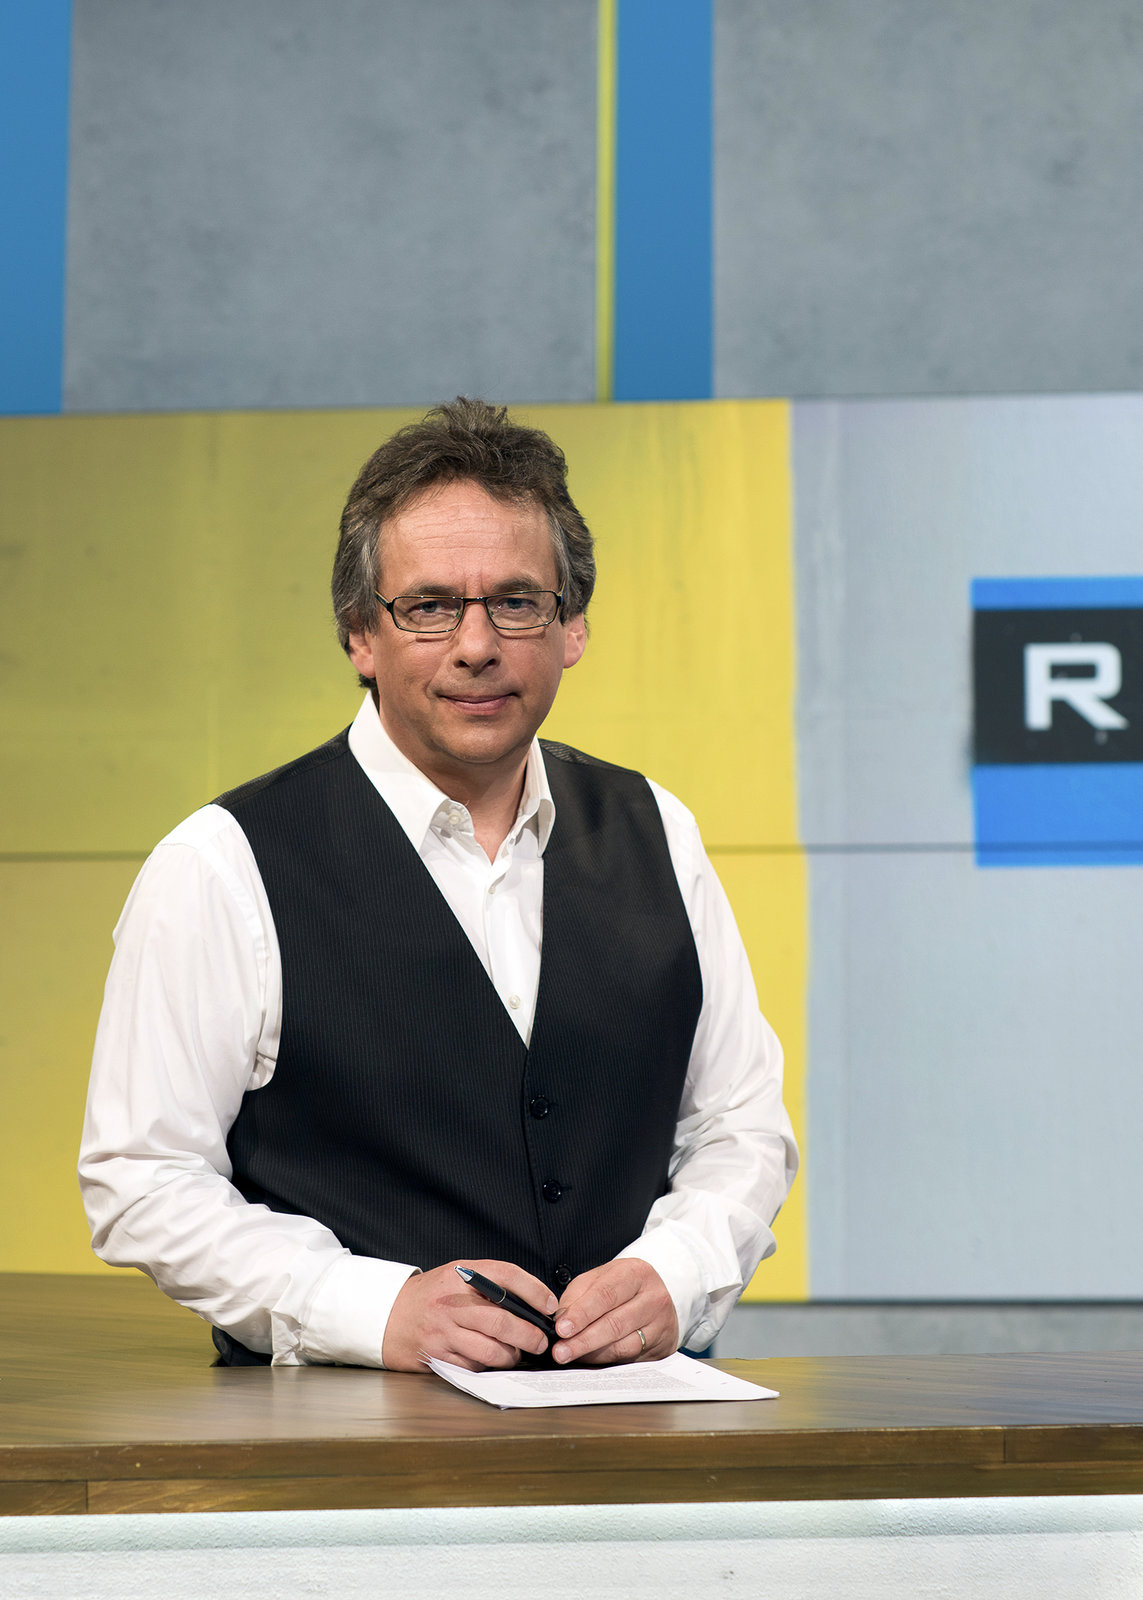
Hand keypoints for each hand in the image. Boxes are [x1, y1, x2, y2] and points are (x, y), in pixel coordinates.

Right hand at [382, 1260, 556, 1372]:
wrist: (390, 1316)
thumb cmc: (432, 1296)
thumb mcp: (456, 1276)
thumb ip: (488, 1284)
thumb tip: (532, 1302)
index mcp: (460, 1274)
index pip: (506, 1275)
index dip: (534, 1290)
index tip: (550, 1304)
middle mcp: (451, 1302)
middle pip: (501, 1321)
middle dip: (529, 1335)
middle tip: (542, 1341)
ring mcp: (444, 1331)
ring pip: (490, 1350)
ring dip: (512, 1355)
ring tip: (519, 1353)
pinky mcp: (438, 1355)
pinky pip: (474, 1365)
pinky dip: (489, 1365)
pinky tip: (494, 1361)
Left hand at [551, 1258, 677, 1365]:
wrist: (655, 1299)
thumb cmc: (622, 1288)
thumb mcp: (599, 1280)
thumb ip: (578, 1296)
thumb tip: (560, 1320)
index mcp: (635, 1272)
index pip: (605, 1294)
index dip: (581, 1314)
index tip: (561, 1328)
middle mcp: (653, 1297)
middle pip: (614, 1323)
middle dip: (583, 1339)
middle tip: (561, 1350)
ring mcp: (661, 1322)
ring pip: (623, 1344)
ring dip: (592, 1353)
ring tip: (571, 1355)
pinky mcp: (663, 1345)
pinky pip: (631, 1357)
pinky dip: (606, 1360)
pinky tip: (590, 1359)